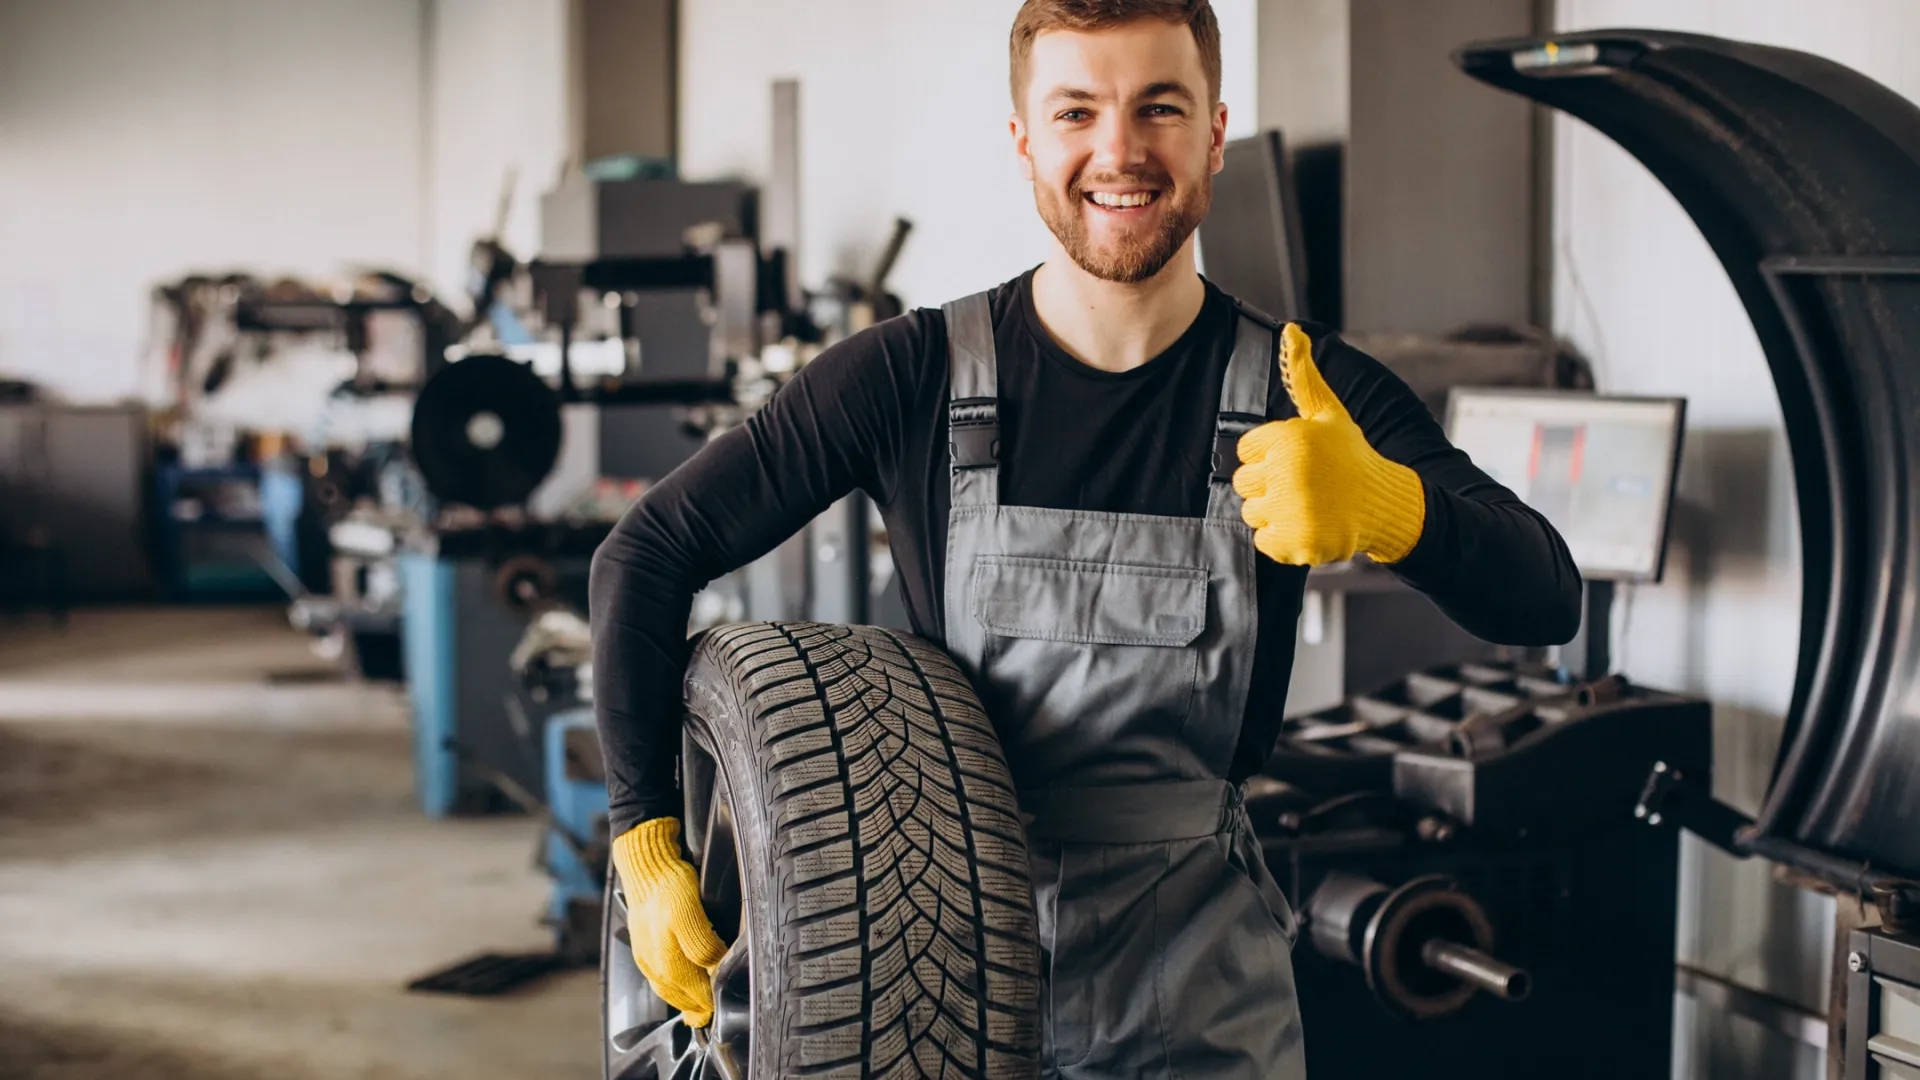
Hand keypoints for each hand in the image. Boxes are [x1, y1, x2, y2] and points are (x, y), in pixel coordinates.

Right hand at [610, 817, 728, 1026]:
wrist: (644, 864)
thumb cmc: (667, 883)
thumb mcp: (690, 911)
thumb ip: (702, 944)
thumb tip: (715, 968)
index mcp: (667, 958)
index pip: (698, 990)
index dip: (713, 998)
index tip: (726, 1002)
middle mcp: (655, 963)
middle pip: (682, 995)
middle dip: (699, 1005)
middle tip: (714, 1013)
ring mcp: (647, 956)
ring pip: (669, 988)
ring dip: (685, 1000)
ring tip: (699, 1008)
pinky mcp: (642, 948)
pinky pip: (659, 977)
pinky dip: (673, 987)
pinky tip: (680, 985)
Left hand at [1233, 323, 1425, 565]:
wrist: (1385, 503)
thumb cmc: (1351, 456)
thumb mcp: (1328, 414)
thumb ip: (1303, 375)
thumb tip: (1291, 329)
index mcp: (1289, 439)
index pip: (1245, 451)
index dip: (1268, 456)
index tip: (1296, 460)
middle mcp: (1288, 472)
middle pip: (1243, 484)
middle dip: (1269, 485)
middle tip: (1302, 485)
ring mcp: (1291, 509)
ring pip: (1251, 513)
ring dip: (1274, 513)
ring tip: (1307, 505)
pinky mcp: (1294, 542)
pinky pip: (1262, 541)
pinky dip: (1282, 539)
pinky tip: (1308, 525)